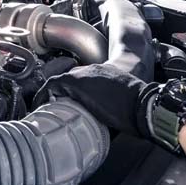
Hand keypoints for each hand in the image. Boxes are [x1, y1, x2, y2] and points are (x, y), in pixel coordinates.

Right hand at [33, 63, 157, 137]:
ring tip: (73, 101)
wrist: (145, 107)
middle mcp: (86, 70)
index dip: (43, 93)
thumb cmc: (122, 114)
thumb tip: (68, 110)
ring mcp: (99, 69)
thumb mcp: (91, 114)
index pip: (53, 83)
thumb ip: (75, 105)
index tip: (40, 102)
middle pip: (65, 78)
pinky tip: (90, 95)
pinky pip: (92, 76)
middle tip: (55, 103)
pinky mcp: (110, 71)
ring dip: (73, 87)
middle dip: (58, 90)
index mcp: (78, 79)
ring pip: (79, 76)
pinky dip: (86, 84)